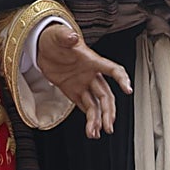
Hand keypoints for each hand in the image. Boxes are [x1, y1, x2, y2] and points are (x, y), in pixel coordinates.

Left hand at [36, 24, 132, 138]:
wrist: (41, 46)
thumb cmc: (54, 38)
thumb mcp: (58, 35)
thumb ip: (65, 36)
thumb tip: (71, 36)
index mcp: (91, 60)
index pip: (111, 69)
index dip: (121, 79)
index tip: (128, 89)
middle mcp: (90, 75)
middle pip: (105, 95)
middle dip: (108, 111)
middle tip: (108, 125)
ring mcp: (83, 84)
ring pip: (96, 105)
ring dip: (98, 120)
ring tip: (96, 133)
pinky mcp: (73, 91)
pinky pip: (85, 107)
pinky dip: (89, 120)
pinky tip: (91, 131)